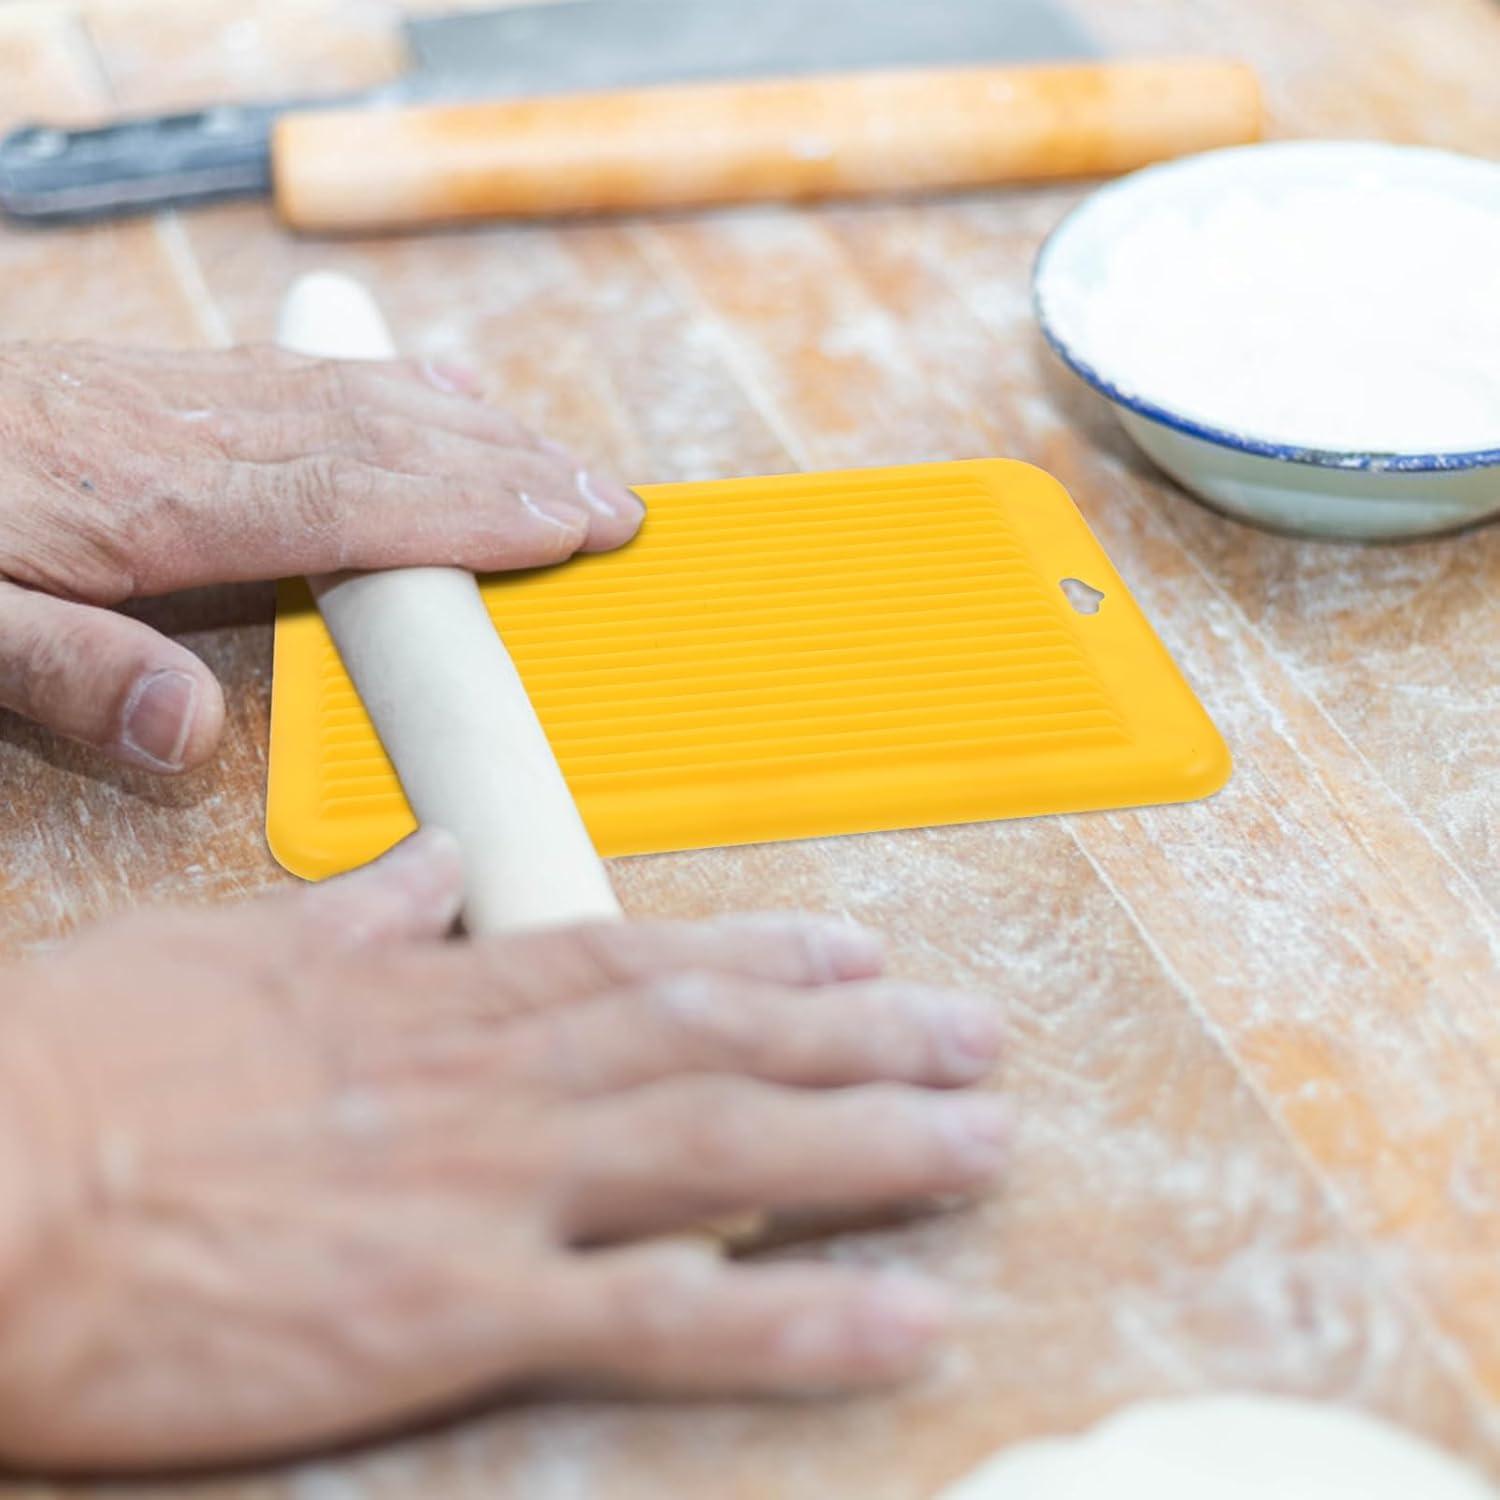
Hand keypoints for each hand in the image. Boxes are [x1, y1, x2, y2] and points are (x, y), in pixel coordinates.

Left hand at [0, 342, 642, 771]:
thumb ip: (67, 676)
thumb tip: (194, 735)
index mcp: (151, 502)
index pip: (348, 503)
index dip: (470, 516)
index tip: (568, 528)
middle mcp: (194, 436)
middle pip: (387, 444)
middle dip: (514, 474)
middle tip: (616, 506)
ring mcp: (193, 400)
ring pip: (368, 402)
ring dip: (483, 433)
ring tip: (571, 462)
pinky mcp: (181, 386)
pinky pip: (318, 377)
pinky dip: (404, 386)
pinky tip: (450, 392)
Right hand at [0, 832, 1008, 1472]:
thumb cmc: (82, 1068)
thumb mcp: (227, 954)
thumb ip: (359, 917)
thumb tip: (434, 875)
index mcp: (436, 990)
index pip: (639, 960)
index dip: (763, 959)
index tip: (852, 952)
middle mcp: (493, 1073)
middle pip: (716, 1045)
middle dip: (860, 1040)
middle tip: (970, 1035)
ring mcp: (489, 1186)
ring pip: (726, 1152)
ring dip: (870, 1145)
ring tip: (980, 1142)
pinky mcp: (453, 1311)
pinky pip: (663, 1318)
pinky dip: (792, 1319)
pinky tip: (898, 1319)